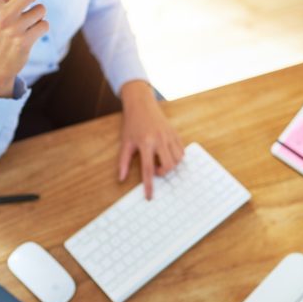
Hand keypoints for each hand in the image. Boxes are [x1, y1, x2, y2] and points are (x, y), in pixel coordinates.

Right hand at [0, 0, 48, 97]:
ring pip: (41, 11)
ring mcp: (13, 29)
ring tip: (28, 25)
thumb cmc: (1, 35)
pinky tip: (31, 35)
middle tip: (31, 1)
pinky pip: (44, 25)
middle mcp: (1, 16)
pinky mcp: (24, 41)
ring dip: (39, 17)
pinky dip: (41, 29)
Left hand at [118, 81, 184, 199]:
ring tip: (160, 161)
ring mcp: (169, 136)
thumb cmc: (132, 124)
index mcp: (145, 143)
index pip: (148, 169)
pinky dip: (177, 158)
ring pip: (178, 160)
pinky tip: (167, 155)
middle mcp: (159, 140)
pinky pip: (182, 151)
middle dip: (162, 173)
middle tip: (154, 169)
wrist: (142, 105)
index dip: (149, 185)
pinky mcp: (175, 133)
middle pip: (168, 166)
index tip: (149, 197)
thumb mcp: (125, 143)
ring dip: (170, 166)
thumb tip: (121, 178)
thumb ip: (123, 162)